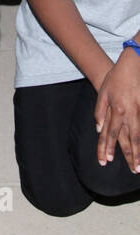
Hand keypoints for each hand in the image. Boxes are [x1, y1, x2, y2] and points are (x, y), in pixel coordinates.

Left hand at [95, 49, 139, 172]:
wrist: (132, 65)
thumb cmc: (115, 78)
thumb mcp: (102, 93)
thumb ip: (99, 112)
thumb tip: (98, 129)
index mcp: (115, 110)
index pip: (110, 134)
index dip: (107, 148)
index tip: (106, 161)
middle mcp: (128, 113)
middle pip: (128, 139)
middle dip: (129, 156)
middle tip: (133, 170)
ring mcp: (138, 111)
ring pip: (138, 136)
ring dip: (139, 152)